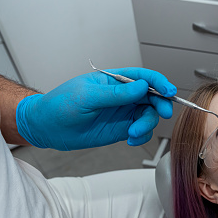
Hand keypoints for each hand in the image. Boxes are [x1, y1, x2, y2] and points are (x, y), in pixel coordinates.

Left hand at [16, 68, 175, 149]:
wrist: (48, 128)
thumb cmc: (60, 105)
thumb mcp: (87, 96)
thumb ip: (116, 93)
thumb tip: (141, 87)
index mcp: (115, 80)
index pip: (144, 77)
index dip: (159, 83)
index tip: (169, 91)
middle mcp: (124, 96)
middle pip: (153, 97)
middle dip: (160, 105)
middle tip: (161, 114)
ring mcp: (124, 113)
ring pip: (149, 116)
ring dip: (147, 125)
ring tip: (133, 133)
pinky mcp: (123, 129)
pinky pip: (142, 131)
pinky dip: (141, 136)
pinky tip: (130, 139)